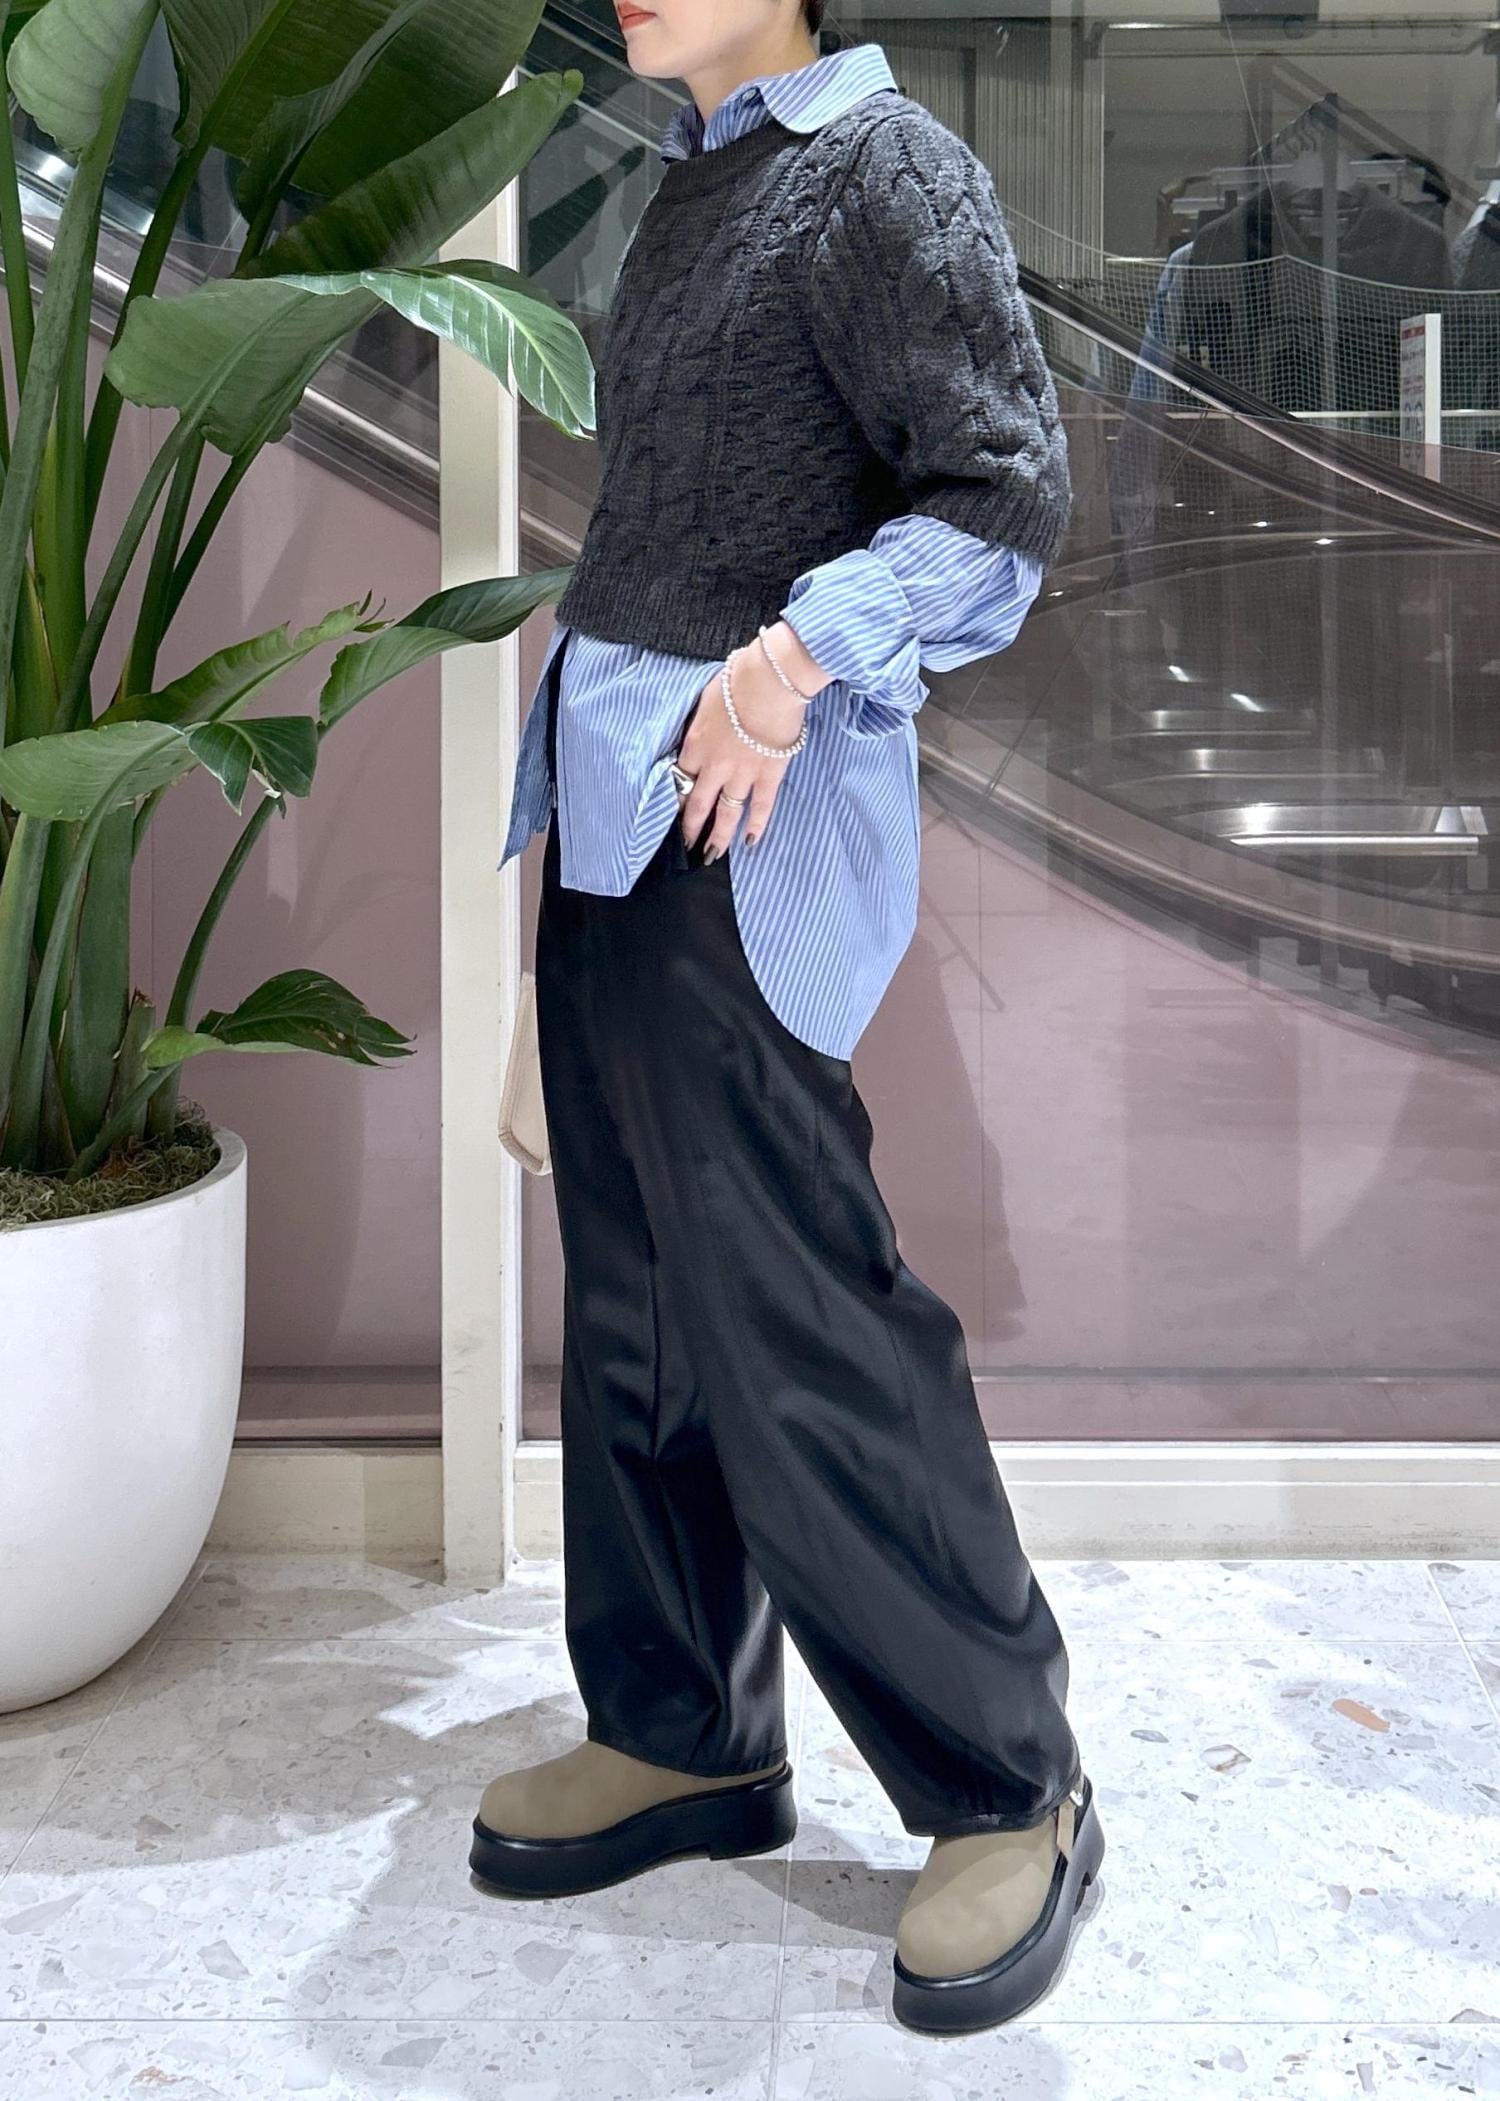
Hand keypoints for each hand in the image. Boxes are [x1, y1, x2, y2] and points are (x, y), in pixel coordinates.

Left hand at [676, 622, 826, 857]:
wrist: (771, 680)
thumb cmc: (739, 678)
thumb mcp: (707, 696)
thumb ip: (703, 718)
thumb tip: (705, 722)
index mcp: (695, 744)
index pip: (681, 776)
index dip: (677, 794)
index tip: (675, 807)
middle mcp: (714, 766)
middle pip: (697, 803)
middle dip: (690, 827)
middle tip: (685, 844)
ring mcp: (742, 774)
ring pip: (726, 812)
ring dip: (718, 836)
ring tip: (712, 854)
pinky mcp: (769, 775)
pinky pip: (761, 807)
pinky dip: (756, 825)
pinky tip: (750, 842)